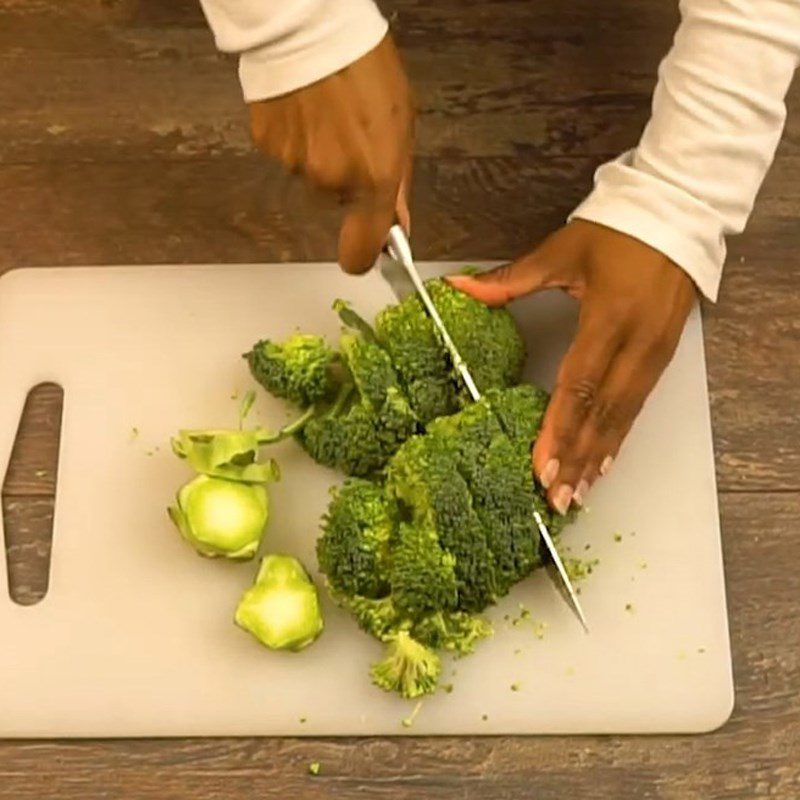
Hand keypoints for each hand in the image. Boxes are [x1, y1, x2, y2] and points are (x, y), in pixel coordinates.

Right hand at [248, 34, 413, 273]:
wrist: (309, 26)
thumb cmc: (365, 66)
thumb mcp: (402, 124)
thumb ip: (398, 181)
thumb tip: (396, 222)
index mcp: (373, 179)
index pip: (360, 251)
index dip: (362, 257)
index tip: (364, 254)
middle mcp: (332, 181)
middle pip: (337, 204)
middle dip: (346, 182)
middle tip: (352, 139)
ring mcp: (295, 165)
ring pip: (310, 178)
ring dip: (320, 156)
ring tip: (328, 114)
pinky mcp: (267, 146)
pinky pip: (286, 154)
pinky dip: (296, 138)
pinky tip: (305, 108)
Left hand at [448, 220, 696, 513]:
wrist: (678, 214)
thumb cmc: (616, 232)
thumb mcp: (561, 251)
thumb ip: (510, 280)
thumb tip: (458, 288)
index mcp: (608, 319)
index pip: (579, 386)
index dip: (559, 430)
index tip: (542, 467)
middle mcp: (636, 344)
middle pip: (602, 412)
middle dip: (578, 459)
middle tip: (557, 499)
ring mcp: (654, 353)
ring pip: (623, 416)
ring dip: (598, 457)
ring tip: (578, 493)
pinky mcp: (664, 356)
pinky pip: (638, 405)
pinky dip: (618, 437)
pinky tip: (604, 462)